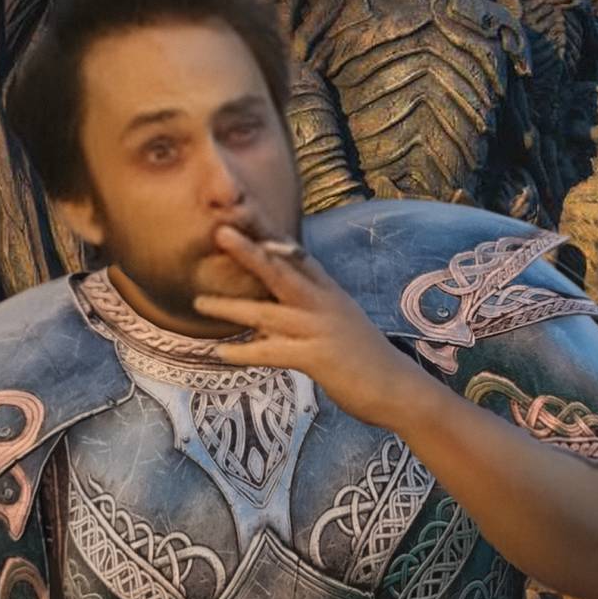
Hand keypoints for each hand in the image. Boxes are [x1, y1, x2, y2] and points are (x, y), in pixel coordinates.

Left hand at [192, 225, 433, 428]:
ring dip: (231, 307)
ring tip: (198, 303)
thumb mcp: (338, 319)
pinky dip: (246, 351)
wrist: (398, 388)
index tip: (241, 209)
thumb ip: (310, 304)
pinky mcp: (318, 358)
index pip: (294, 255)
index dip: (267, 233)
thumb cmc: (364, 357)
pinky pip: (273, 352)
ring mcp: (321, 329)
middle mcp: (324, 303)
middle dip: (249, 252)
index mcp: (328, 291)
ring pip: (268, 312)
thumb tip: (274, 299)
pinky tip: (221, 352)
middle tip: (219, 231)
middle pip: (282, 271)